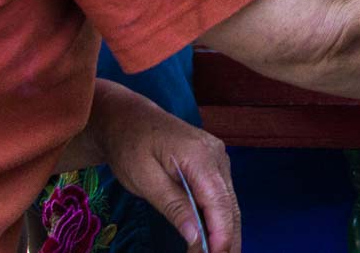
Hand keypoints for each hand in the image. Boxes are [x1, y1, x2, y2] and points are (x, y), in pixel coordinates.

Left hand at [88, 82, 238, 252]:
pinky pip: (222, 196)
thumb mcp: (145, 180)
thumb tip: (196, 236)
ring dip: (225, 232)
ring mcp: (218, 159)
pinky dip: (219, 220)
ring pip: (229, 203)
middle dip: (227, 239)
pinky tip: (214, 239)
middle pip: (230, 205)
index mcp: (200, 155)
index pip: (219, 201)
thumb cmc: (131, 147)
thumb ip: (173, 206)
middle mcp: (217, 156)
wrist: (129, 119)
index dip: (221, 233)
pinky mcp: (213, 165)